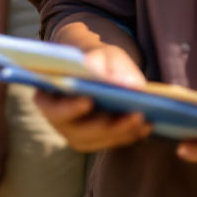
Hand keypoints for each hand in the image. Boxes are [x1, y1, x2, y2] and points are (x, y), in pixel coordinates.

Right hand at [31, 45, 151, 152]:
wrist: (98, 68)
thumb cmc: (97, 59)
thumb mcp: (102, 54)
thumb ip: (109, 65)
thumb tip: (128, 86)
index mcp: (49, 97)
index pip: (54, 108)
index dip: (70, 107)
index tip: (89, 100)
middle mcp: (59, 122)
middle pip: (80, 131)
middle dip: (109, 125)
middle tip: (135, 114)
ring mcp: (76, 134)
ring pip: (98, 140)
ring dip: (123, 132)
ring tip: (145, 120)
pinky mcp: (94, 140)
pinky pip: (110, 142)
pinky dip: (129, 135)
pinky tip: (147, 127)